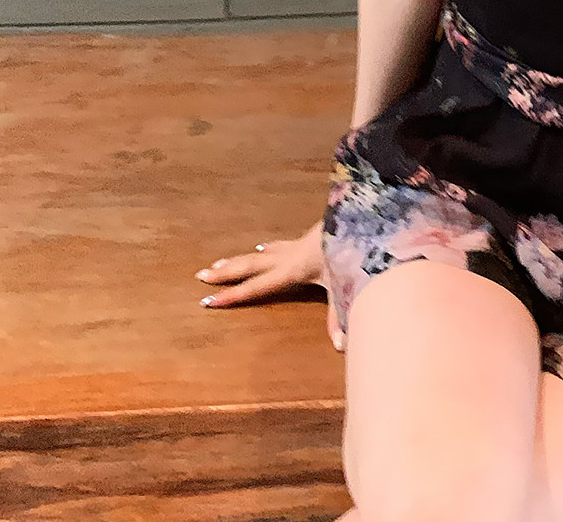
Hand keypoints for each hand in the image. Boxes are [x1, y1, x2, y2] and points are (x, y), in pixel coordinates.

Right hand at [195, 218, 344, 350]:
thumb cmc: (352, 250)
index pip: (256, 286)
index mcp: (292, 270)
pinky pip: (279, 246)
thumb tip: (340, 345)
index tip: (208, 300)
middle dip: (225, 272)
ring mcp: (297, 245)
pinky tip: (262, 246)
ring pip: (261, 253)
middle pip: (251, 265)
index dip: (233, 295)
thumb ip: (338, 316)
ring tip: (219, 262)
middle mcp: (289, 257)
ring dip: (240, 259)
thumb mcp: (345, 286)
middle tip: (201, 276)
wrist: (361, 218)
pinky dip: (266, 248)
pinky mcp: (307, 238)